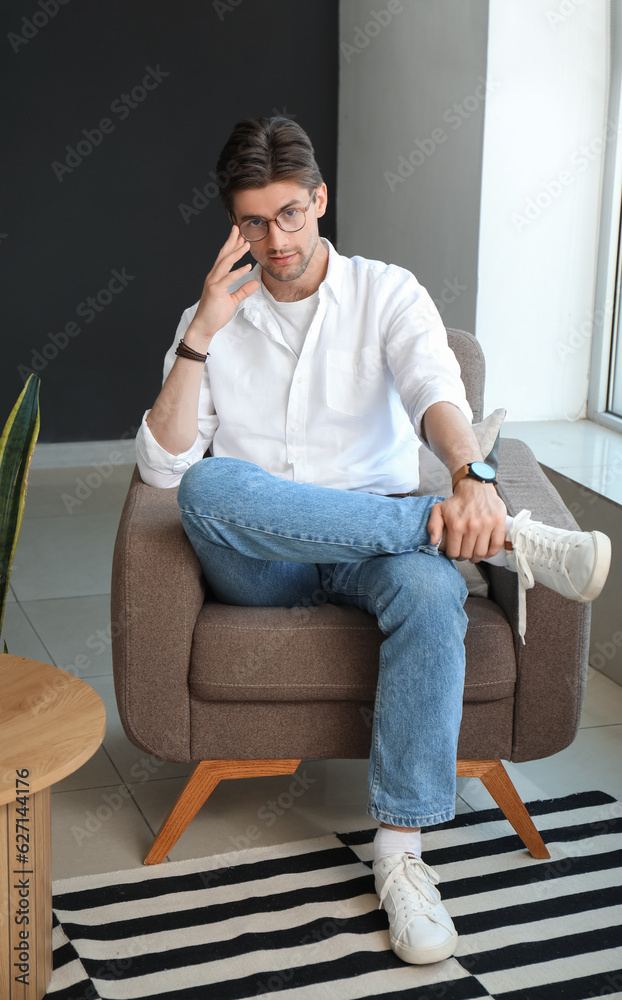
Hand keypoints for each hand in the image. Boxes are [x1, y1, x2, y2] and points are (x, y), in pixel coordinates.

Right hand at [185, 226, 259, 346]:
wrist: (204, 327)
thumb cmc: (215, 314)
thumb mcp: (233, 301)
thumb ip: (243, 291)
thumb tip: (255, 282)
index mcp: (216, 278)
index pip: (224, 258)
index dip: (232, 246)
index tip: (239, 236)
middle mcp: (213, 277)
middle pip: (223, 255)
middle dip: (231, 241)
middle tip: (239, 229)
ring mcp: (213, 283)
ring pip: (225, 263)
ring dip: (236, 252)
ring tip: (246, 244)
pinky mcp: (215, 291)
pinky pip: (228, 279)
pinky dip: (238, 272)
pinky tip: (248, 266)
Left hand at [427, 479, 506, 561]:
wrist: (475, 487)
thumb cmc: (457, 501)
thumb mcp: (438, 509)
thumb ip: (433, 526)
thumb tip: (433, 542)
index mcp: (456, 525)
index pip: (454, 552)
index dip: (453, 555)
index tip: (455, 553)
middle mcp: (471, 526)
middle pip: (468, 554)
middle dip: (464, 557)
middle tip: (464, 553)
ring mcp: (486, 525)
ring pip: (481, 553)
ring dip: (477, 557)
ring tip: (474, 554)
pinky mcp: (499, 523)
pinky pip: (497, 545)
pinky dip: (491, 553)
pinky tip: (486, 552)